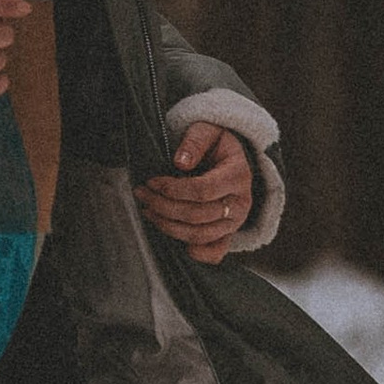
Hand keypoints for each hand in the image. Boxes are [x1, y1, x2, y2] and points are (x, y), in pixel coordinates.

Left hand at [136, 122, 255, 262]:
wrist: (230, 158)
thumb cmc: (216, 144)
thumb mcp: (207, 130)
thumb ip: (195, 141)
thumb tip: (181, 163)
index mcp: (238, 175)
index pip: (203, 190)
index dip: (173, 189)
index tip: (152, 182)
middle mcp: (241, 202)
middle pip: (198, 214)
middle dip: (164, 206)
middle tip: (142, 194)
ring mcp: (236, 221)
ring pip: (200, 234)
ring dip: (169, 226)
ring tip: (148, 211)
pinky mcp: (229, 233)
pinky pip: (216, 252)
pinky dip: (197, 253)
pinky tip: (176, 241)